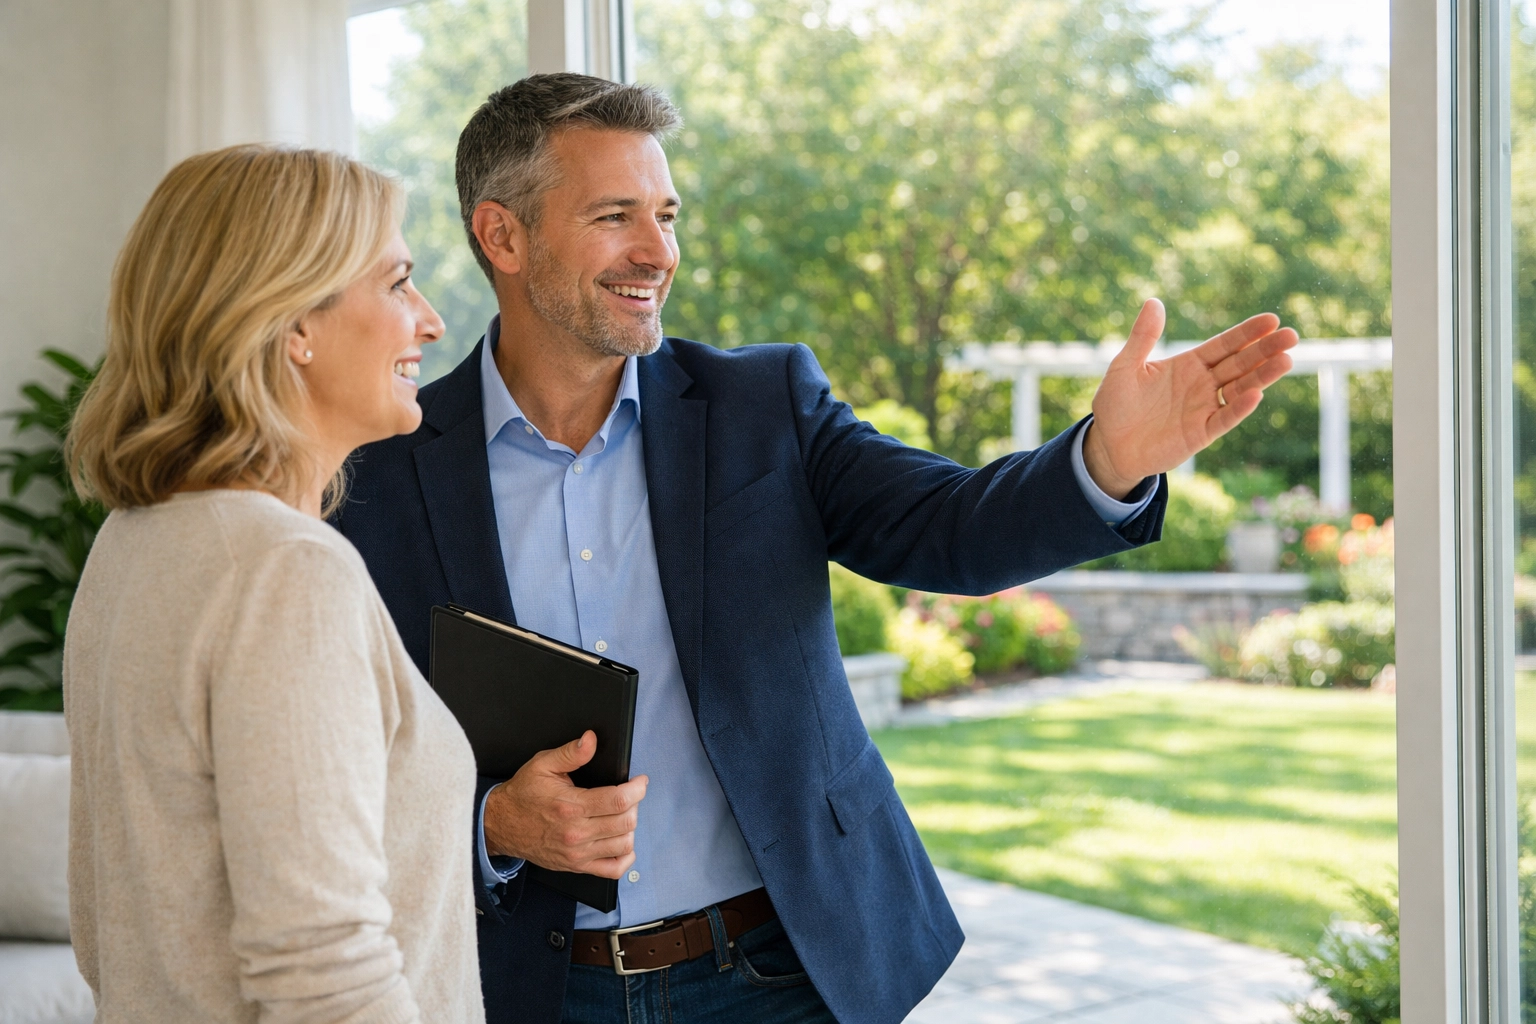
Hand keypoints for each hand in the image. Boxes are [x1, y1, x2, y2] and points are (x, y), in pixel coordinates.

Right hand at [483, 730, 648, 878]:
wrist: (500, 824)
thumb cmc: (523, 794)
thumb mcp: (543, 765)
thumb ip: (571, 752)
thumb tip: (591, 740)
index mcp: (571, 806)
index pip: (619, 800)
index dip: (637, 788)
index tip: (640, 781)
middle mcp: (577, 833)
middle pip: (626, 822)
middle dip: (635, 805)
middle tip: (629, 795)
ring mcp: (578, 853)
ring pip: (624, 844)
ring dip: (630, 827)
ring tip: (622, 814)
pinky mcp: (577, 866)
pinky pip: (613, 869)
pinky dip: (625, 857)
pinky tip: (621, 841)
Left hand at [1083, 298, 1296, 498]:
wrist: (1108, 445)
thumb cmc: (1115, 404)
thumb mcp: (1125, 366)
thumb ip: (1142, 337)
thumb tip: (1153, 301)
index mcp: (1189, 364)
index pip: (1225, 345)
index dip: (1247, 334)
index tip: (1271, 320)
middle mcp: (1203, 384)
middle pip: (1240, 364)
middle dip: (1265, 350)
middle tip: (1291, 336)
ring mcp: (1205, 408)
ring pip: (1241, 389)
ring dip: (1263, 376)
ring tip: (1287, 360)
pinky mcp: (1201, 433)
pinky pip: (1224, 418)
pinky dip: (1239, 408)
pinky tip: (1255, 395)